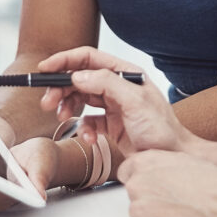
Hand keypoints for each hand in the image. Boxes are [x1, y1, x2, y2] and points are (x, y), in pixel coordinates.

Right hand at [36, 47, 192, 155]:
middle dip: (61, 89)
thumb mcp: (135, 102)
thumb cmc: (162, 130)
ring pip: (80, 99)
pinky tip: (90, 138)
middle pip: (80, 79)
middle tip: (47, 102)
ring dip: (68, 108)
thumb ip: (107, 84)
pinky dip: (83, 129)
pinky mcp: (111, 125)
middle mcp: (118, 87)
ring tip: (62, 118)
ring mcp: (114, 106)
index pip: (89, 58)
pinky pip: (88, 122)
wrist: (172, 158)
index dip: (64, 61)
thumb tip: (78, 75)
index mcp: (126, 74)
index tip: (44, 69)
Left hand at [119, 150, 216, 216]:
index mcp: (143, 162)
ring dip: (154, 215)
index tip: (157, 185)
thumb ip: (158, 162)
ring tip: (180, 213)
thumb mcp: (182, 160)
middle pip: (134, 193)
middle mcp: (135, 185)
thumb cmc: (213, 183)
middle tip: (176, 201)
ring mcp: (137, 211)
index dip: (144, 179)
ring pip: (140, 213)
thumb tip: (148, 169)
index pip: (127, 171)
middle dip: (150, 197)